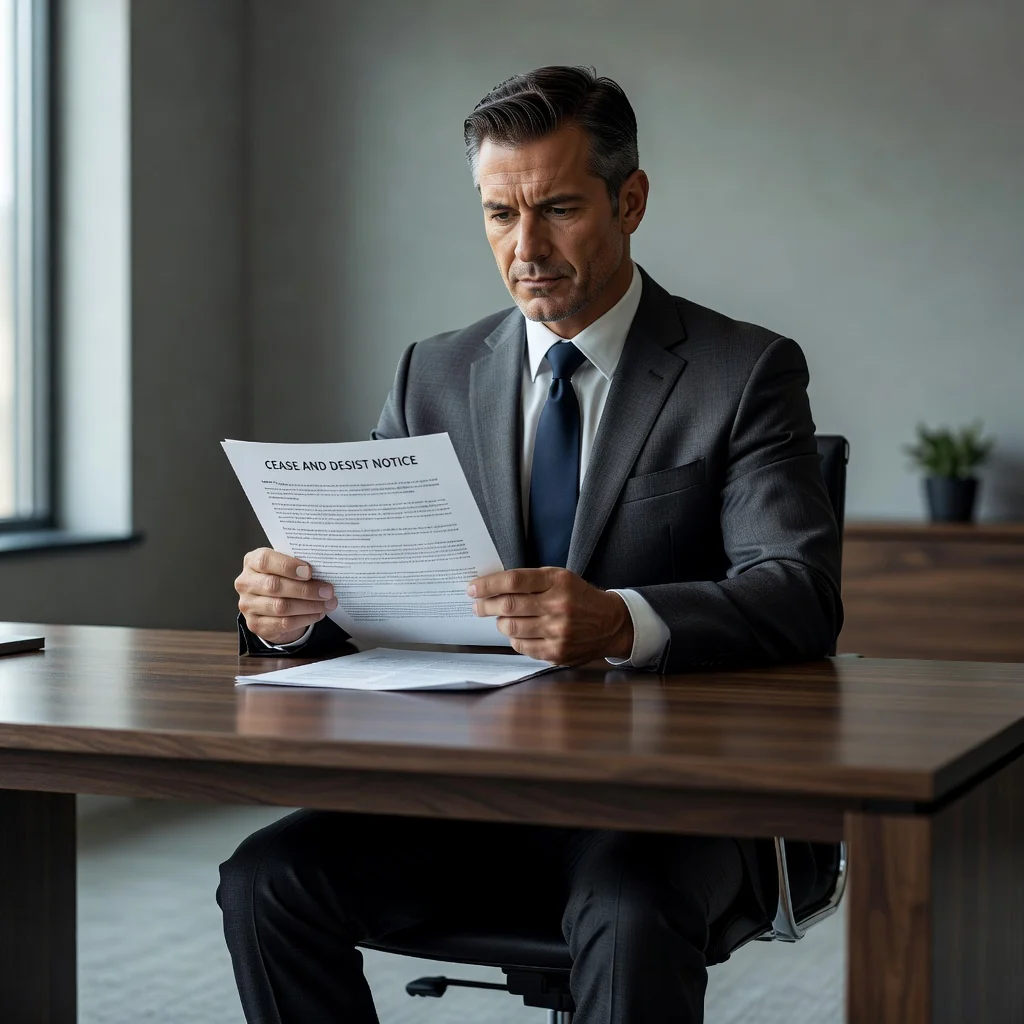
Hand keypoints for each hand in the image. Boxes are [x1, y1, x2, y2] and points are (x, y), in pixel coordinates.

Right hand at [235, 548, 337, 644]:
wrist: (270, 603)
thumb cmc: (282, 577)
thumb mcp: (286, 566)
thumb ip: (298, 565)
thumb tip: (324, 571)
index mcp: (252, 561)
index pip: (265, 561)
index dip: (288, 566)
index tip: (309, 571)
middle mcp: (245, 583)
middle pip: (275, 586)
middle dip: (306, 589)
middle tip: (328, 591)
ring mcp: (248, 605)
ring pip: (281, 607)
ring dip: (309, 606)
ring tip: (328, 603)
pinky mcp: (255, 624)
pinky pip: (283, 623)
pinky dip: (305, 619)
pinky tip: (318, 614)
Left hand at [468, 567, 632, 664]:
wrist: (611, 624)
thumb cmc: (579, 597)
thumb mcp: (560, 578)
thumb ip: (530, 581)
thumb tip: (492, 586)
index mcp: (558, 581)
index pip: (514, 581)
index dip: (488, 584)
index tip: (473, 588)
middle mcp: (559, 606)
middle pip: (508, 606)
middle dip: (485, 605)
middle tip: (477, 605)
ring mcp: (558, 632)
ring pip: (511, 628)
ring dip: (499, 622)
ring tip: (500, 618)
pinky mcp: (557, 652)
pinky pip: (521, 646)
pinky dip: (513, 638)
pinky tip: (517, 631)